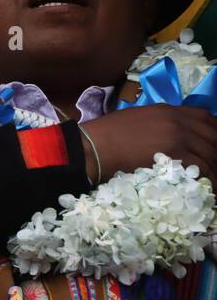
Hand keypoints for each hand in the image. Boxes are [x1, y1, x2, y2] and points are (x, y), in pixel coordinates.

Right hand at [78, 104, 216, 182]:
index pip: (205, 117)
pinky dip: (211, 180)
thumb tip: (174, 137)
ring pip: (211, 154)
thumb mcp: (137, 119)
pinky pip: (204, 169)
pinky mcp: (177, 155)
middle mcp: (178, 121)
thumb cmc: (108, 134)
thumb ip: (161, 123)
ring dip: (215, 169)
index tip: (216, 143)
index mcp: (168, 110)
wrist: (95, 146)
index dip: (216, 131)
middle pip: (213, 136)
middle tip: (215, 165)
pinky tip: (209, 189)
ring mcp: (179, 137)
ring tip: (213, 181)